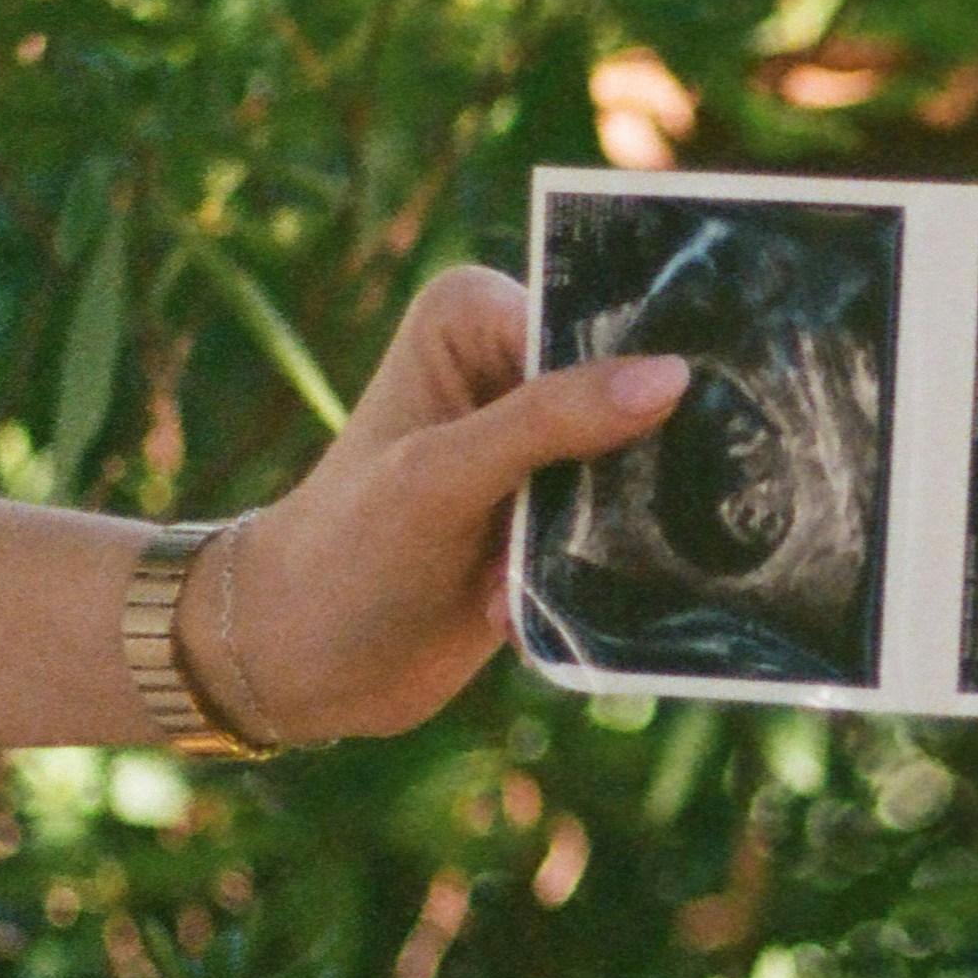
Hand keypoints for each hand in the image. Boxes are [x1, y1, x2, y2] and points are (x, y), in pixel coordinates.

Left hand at [210, 265, 685, 742]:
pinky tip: (515, 605)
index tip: (665, 430)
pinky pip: (625, 526)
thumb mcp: (442, 475)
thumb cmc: (351, 549)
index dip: (638, 365)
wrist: (308, 664)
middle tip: (584, 524)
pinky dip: (596, 570)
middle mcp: (513, 363)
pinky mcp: (557, 510)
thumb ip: (550, 418)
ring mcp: (542, 443)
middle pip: (630, 389)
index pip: (596, 317)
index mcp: (475, 314)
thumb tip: (670, 376)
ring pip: (639, 465)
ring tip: (516, 576)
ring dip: (604, 532)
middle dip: (629, 462)